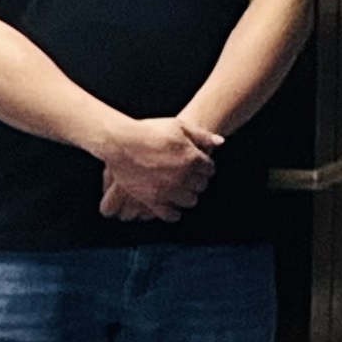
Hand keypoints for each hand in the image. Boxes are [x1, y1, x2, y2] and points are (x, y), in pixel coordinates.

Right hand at [96, 114, 214, 223]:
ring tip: (181, 189)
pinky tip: (172, 207)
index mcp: (192, 158)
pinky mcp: (152, 200)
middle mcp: (183, 177)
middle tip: (189, 175)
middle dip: (198, 180)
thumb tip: (220, 142)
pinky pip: (170, 215)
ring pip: (190, 201)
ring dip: (188, 195)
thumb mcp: (178, 126)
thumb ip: (201, 135)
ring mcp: (168, 190)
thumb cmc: (149, 131)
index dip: (204, 165)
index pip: (209, 168)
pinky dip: (173, 213)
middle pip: (201, 185)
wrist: (121, 142)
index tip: (198, 164)